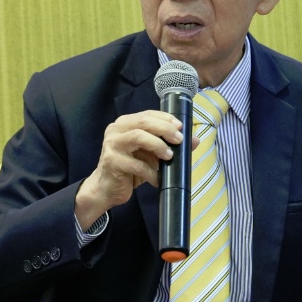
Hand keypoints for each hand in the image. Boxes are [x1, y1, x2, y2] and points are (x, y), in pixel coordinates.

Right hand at [75, 110, 197, 227]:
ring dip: (158, 145)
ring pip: (138, 137)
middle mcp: (116, 130)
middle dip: (165, 129)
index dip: (165, 118)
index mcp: (125, 123)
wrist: (107, 188)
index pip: (147, 114)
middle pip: (144, 122)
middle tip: (179, 140)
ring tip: (169, 156)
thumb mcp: (151, 154)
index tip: (180, 127)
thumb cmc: (130, 168)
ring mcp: (112, 145)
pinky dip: (151, 172)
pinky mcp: (112, 162)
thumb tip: (195, 141)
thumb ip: (169, 145)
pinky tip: (157, 178)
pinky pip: (136, 164)